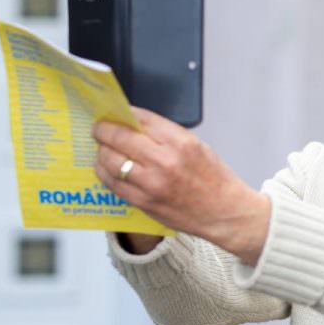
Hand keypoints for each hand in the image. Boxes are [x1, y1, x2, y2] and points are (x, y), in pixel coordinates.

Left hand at [93, 107, 270, 264]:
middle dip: (103, 130)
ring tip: (102, 149)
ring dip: (101, 152)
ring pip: (110, 161)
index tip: (115, 112)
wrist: (224, 212)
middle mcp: (164, 161)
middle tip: (98, 128)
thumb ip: (167, 136)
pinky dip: (105, 172)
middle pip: (120, 137)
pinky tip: (106, 168)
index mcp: (181, 142)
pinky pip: (113, 183)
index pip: (141, 119)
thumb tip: (136, 126)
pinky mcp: (143, 202)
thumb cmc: (214, 178)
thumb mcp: (198, 146)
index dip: (123, 113)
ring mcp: (151, 184)